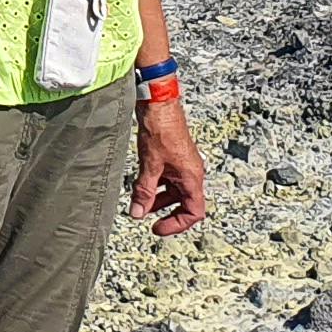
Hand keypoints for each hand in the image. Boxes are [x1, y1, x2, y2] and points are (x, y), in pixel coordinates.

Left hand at [131, 96, 205, 236]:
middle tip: (147, 218)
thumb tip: (137, 213)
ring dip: (159, 199)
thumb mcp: (149, 165)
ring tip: (140, 203)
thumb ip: (144, 191)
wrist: (159, 103)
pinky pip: (169, 178)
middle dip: (165, 212)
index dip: (177, 224)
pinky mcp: (174, 157)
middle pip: (184, 202)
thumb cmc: (160, 130)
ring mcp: (183, 165)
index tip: (158, 228)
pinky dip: (157, 186)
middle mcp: (191, 173)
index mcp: (192, 178)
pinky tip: (141, 186)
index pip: (194, 212)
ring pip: (175, 190)